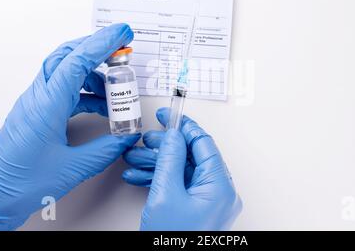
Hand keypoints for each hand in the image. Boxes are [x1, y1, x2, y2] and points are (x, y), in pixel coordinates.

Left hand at [0, 24, 139, 229]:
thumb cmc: (20, 183)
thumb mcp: (73, 168)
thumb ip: (106, 150)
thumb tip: (126, 136)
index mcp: (45, 106)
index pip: (75, 61)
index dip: (101, 44)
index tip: (121, 33)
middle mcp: (38, 98)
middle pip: (67, 56)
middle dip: (96, 48)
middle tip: (121, 50)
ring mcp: (36, 103)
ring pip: (66, 71)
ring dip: (93, 74)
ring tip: (115, 91)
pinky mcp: (38, 112)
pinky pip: (65, 90)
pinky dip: (86, 92)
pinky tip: (101, 105)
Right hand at [122, 108, 241, 229]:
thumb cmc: (173, 242)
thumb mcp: (167, 194)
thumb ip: (170, 159)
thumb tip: (173, 135)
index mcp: (220, 185)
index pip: (203, 143)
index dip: (184, 126)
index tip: (169, 115)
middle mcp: (218, 192)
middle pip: (191, 157)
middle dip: (164, 148)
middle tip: (146, 141)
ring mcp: (208, 202)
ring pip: (182, 172)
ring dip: (157, 164)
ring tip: (135, 160)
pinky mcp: (197, 210)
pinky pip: (180, 187)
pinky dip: (160, 181)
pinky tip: (139, 177)